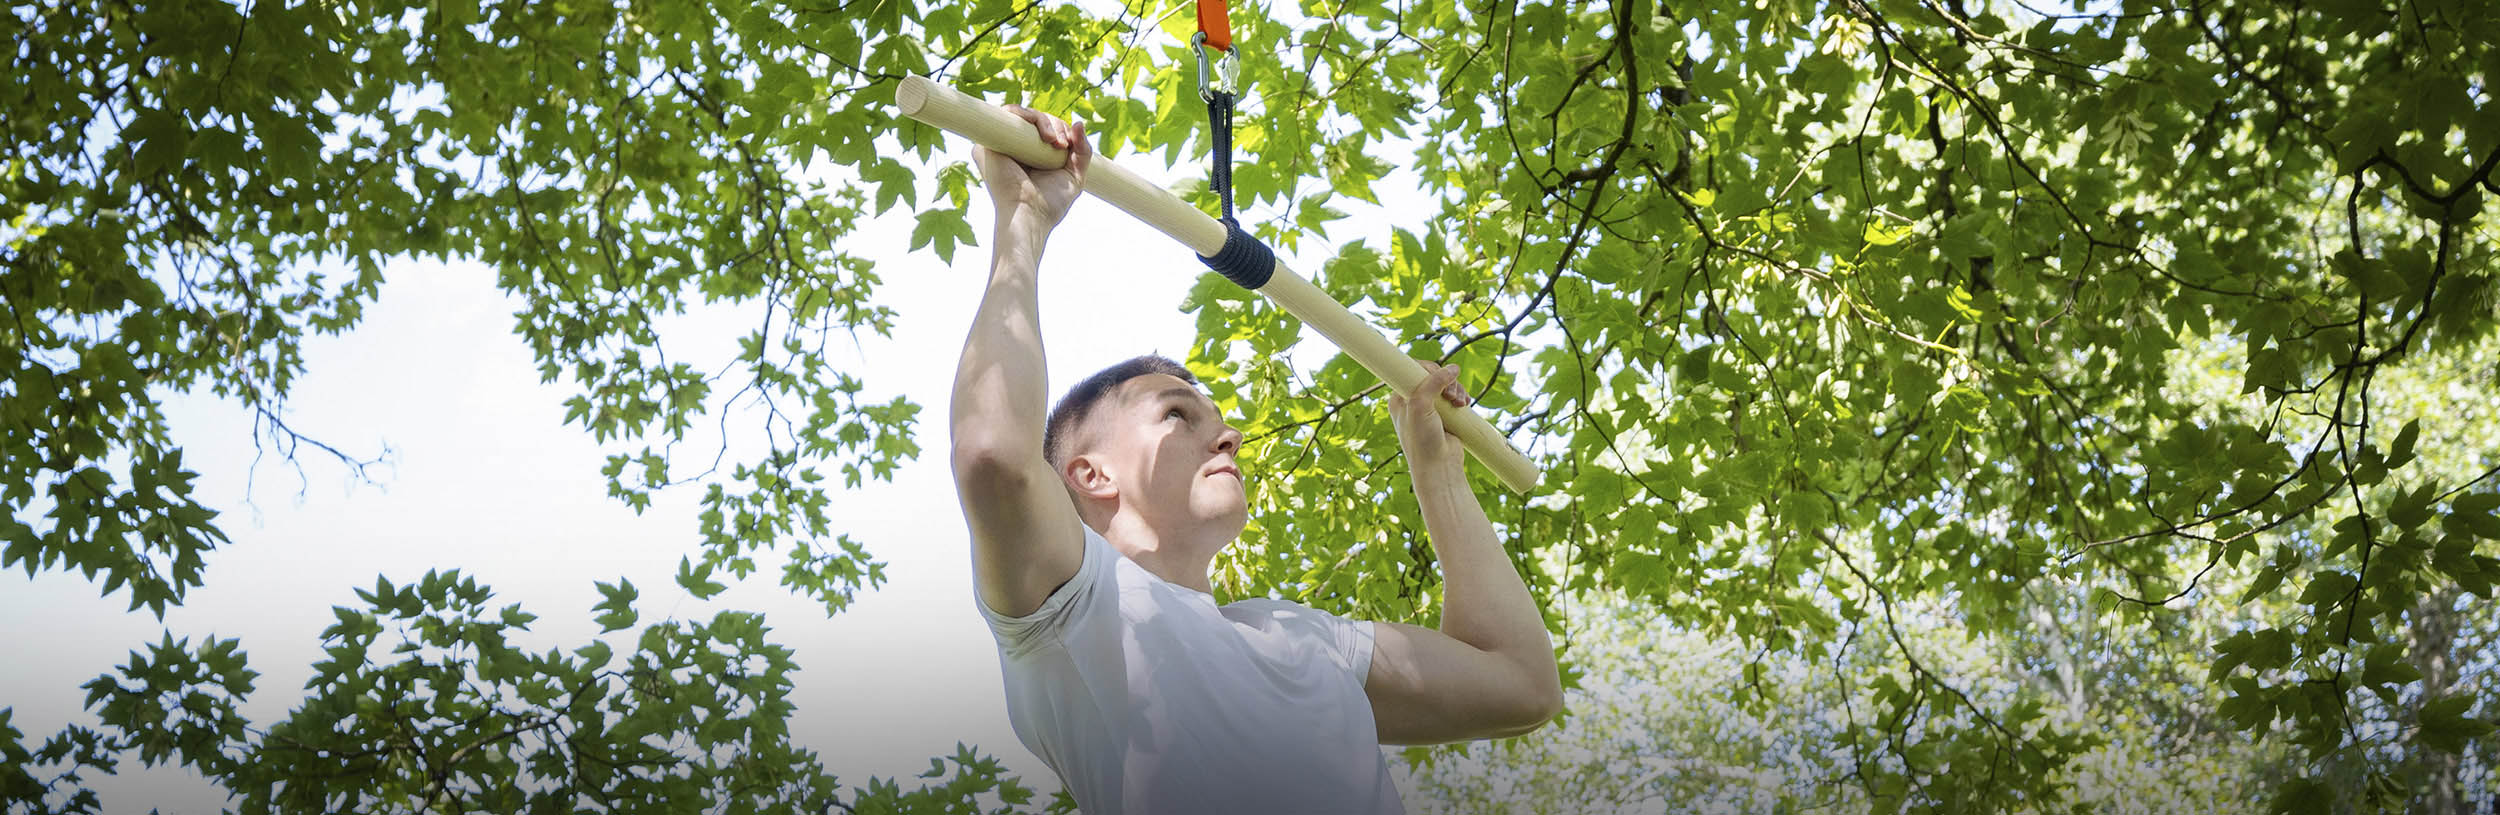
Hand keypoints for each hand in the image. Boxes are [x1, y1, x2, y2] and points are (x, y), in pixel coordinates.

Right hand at [976, 105, 1089, 239]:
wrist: (1031, 214)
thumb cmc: (1051, 203)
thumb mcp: (1075, 175)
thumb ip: (1082, 151)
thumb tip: (1079, 123)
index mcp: (1030, 154)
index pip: (1045, 128)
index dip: (1059, 129)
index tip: (1070, 145)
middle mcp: (1013, 148)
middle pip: (1035, 119)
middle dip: (1055, 124)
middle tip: (1062, 144)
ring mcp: (1000, 144)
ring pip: (1022, 115)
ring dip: (1043, 120)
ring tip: (1054, 141)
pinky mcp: (988, 143)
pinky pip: (1006, 114)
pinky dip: (1023, 113)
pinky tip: (1038, 131)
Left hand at [1388, 360, 1471, 473]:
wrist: (1439, 467)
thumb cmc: (1422, 441)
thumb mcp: (1421, 406)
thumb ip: (1433, 383)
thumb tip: (1453, 368)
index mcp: (1400, 398)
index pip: (1412, 371)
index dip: (1427, 369)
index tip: (1438, 375)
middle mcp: (1413, 402)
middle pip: (1433, 376)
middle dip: (1446, 381)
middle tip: (1451, 395)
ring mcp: (1430, 408)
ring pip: (1446, 385)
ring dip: (1456, 390)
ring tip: (1459, 403)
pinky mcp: (1445, 415)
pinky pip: (1454, 397)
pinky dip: (1461, 397)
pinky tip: (1464, 404)